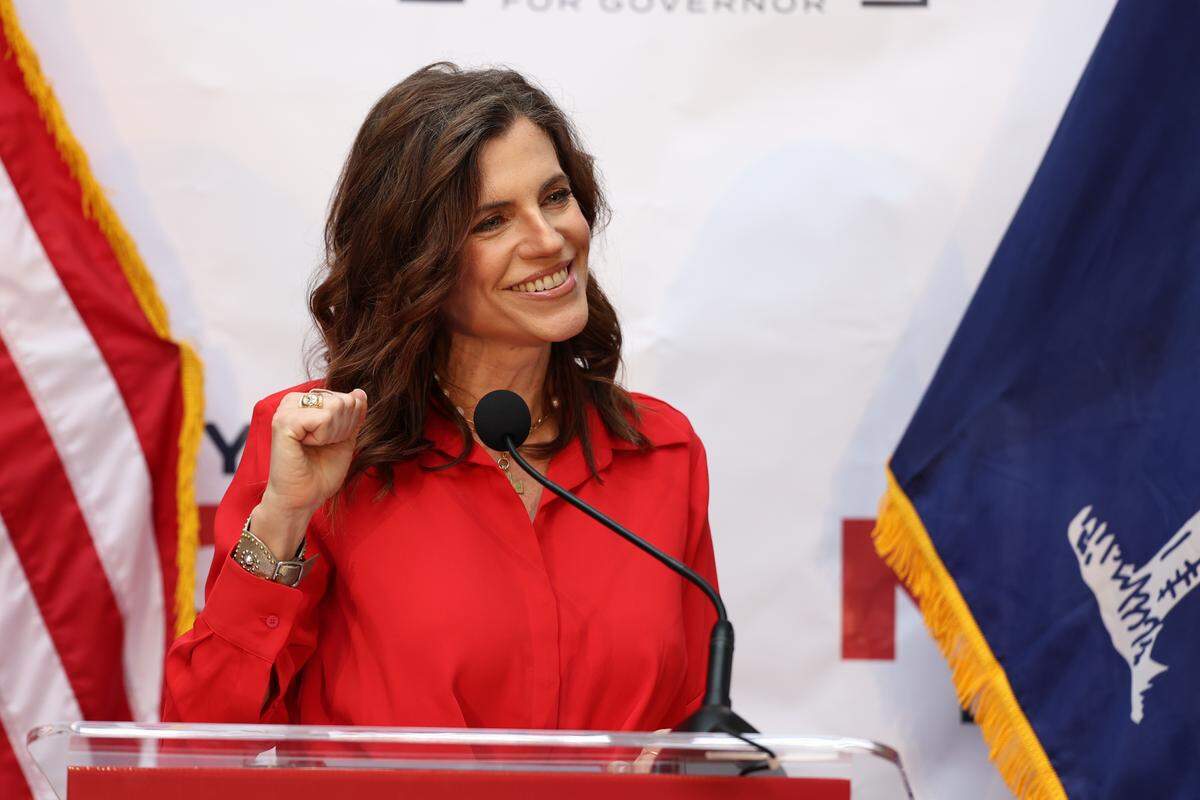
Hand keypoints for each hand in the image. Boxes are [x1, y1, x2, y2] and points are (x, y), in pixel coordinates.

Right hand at [253, 388, 367, 558]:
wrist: (303, 498)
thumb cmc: (321, 471)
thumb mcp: (345, 438)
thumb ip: (353, 415)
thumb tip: (359, 392)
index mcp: (306, 402)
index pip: (347, 398)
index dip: (349, 424)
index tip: (330, 442)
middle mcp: (293, 401)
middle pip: (343, 400)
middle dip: (342, 429)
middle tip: (321, 446)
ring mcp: (286, 409)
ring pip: (335, 406)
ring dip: (333, 434)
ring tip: (314, 447)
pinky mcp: (283, 422)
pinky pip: (323, 418)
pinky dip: (324, 437)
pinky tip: (306, 446)